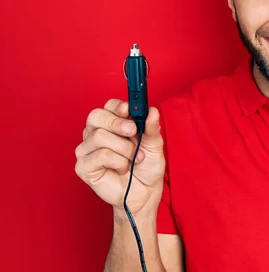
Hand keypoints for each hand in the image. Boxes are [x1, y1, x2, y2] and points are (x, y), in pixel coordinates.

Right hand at [75, 99, 164, 214]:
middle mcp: (95, 133)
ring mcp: (87, 150)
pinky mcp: (84, 167)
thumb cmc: (146, 166)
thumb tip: (152, 111)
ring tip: (134, 158)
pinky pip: (99, 156)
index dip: (118, 106)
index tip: (130, 111)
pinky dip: (118, 162)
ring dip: (124, 148)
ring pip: (99, 136)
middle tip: (132, 132)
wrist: (145, 191)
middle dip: (117, 123)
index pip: (108, 106)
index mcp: (111, 124)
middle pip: (96, 116)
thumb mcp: (154, 144)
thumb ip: (151, 127)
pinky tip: (123, 168)